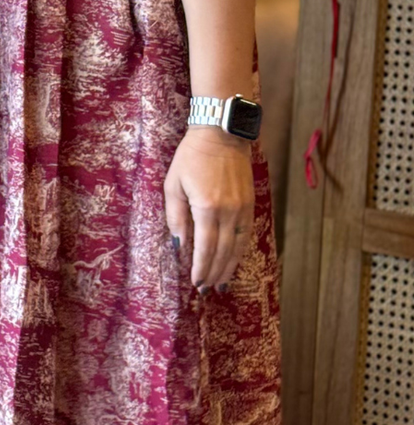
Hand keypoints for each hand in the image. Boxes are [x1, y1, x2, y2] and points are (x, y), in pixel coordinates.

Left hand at [163, 126, 253, 291]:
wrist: (222, 134)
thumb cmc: (191, 157)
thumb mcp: (173, 185)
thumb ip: (175, 216)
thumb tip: (179, 244)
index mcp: (207, 208)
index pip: (205, 248)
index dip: (201, 268)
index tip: (196, 283)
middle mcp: (229, 212)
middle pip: (223, 252)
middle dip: (214, 273)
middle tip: (207, 290)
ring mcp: (243, 208)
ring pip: (238, 247)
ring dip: (229, 267)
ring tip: (222, 284)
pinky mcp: (250, 204)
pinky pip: (246, 234)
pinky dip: (240, 251)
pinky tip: (234, 261)